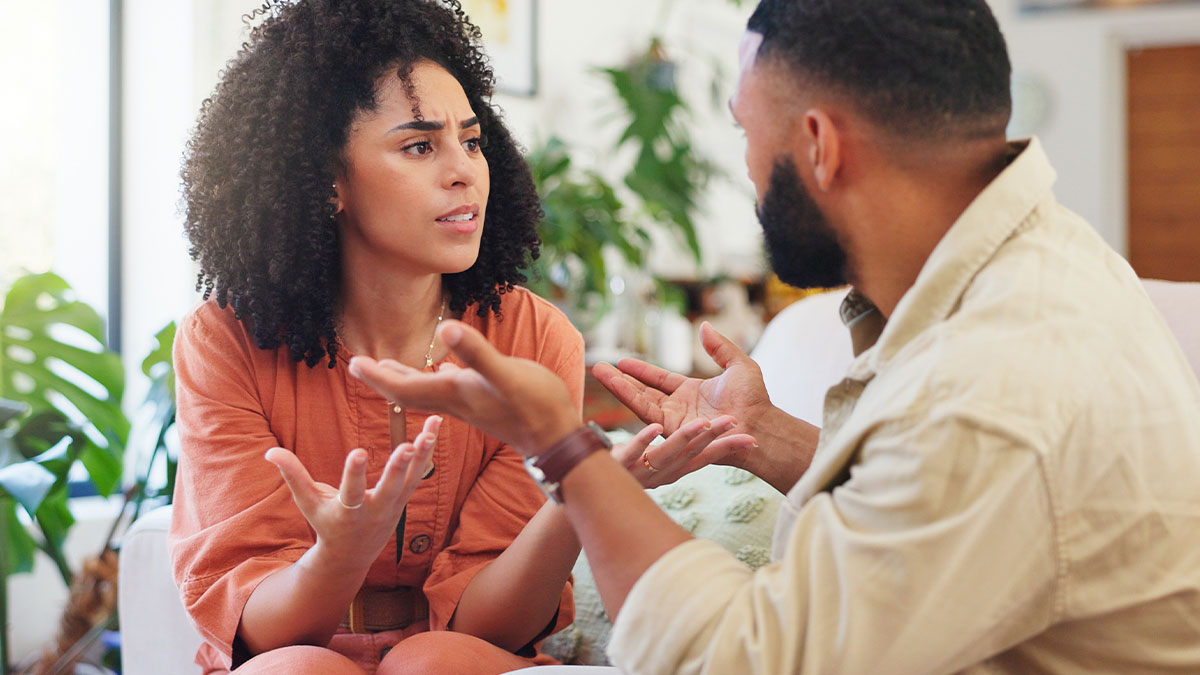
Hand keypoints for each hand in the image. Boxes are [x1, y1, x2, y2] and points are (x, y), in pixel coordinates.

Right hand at [264, 415, 441, 571]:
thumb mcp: (308, 503)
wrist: (352, 555)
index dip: (355, 473)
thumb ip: (293, 476)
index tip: (359, 452)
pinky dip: (427, 452)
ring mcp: (394, 505)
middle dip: (399, 468)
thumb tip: (270, 451)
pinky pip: (419, 473)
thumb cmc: (326, 524)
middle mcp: (375, 510)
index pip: (352, 492)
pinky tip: (434, 429)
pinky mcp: (404, 498)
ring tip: (432, 427)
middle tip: (409, 445)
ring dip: (422, 453)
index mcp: (348, 513)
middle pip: (391, 488)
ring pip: (412, 478)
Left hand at [348, 321, 579, 456]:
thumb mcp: (505, 375)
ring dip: (406, 381)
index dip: (378, 376)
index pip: (405, 388)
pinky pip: (451, 393)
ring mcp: (472, 406)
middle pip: (409, 394)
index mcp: (454, 394)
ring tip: (389, 368)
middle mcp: (458, 403)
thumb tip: (444, 327)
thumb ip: (476, 352)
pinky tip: (446, 372)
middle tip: (358, 365)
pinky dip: (438, 382)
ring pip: (429, 394)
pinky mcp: (487, 405)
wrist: (558, 438)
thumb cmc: (535, 405)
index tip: (353, 363)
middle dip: (384, 380)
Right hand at [593, 322, 773, 467]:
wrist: (760, 424)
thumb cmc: (755, 400)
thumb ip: (720, 348)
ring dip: (619, 387)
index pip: (660, 380)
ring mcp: (674, 420)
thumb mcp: (739, 366)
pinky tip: (617, 385)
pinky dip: (631, 399)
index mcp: (692, 393)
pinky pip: (647, 413)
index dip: (641, 371)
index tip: (622, 362)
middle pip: (644, 392)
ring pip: (640, 402)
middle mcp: (679, 408)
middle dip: (621, 380)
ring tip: (600, 373)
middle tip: (598, 368)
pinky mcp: (672, 430)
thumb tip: (705, 326)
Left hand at [612, 416, 756, 488]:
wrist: (591, 497)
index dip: (728, 449)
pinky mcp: (619, 465)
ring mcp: (641, 471)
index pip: (705, 458)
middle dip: (715, 439)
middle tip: (735, 422)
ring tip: (704, 423)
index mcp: (673, 471)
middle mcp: (662, 474)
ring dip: (686, 437)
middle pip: (692, 454)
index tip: (753, 440)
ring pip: (667, 453)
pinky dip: (644, 440)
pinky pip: (632, 451)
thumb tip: (701, 437)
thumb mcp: (657, 465)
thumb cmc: (626, 474)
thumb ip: (677, 450)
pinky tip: (655, 426)